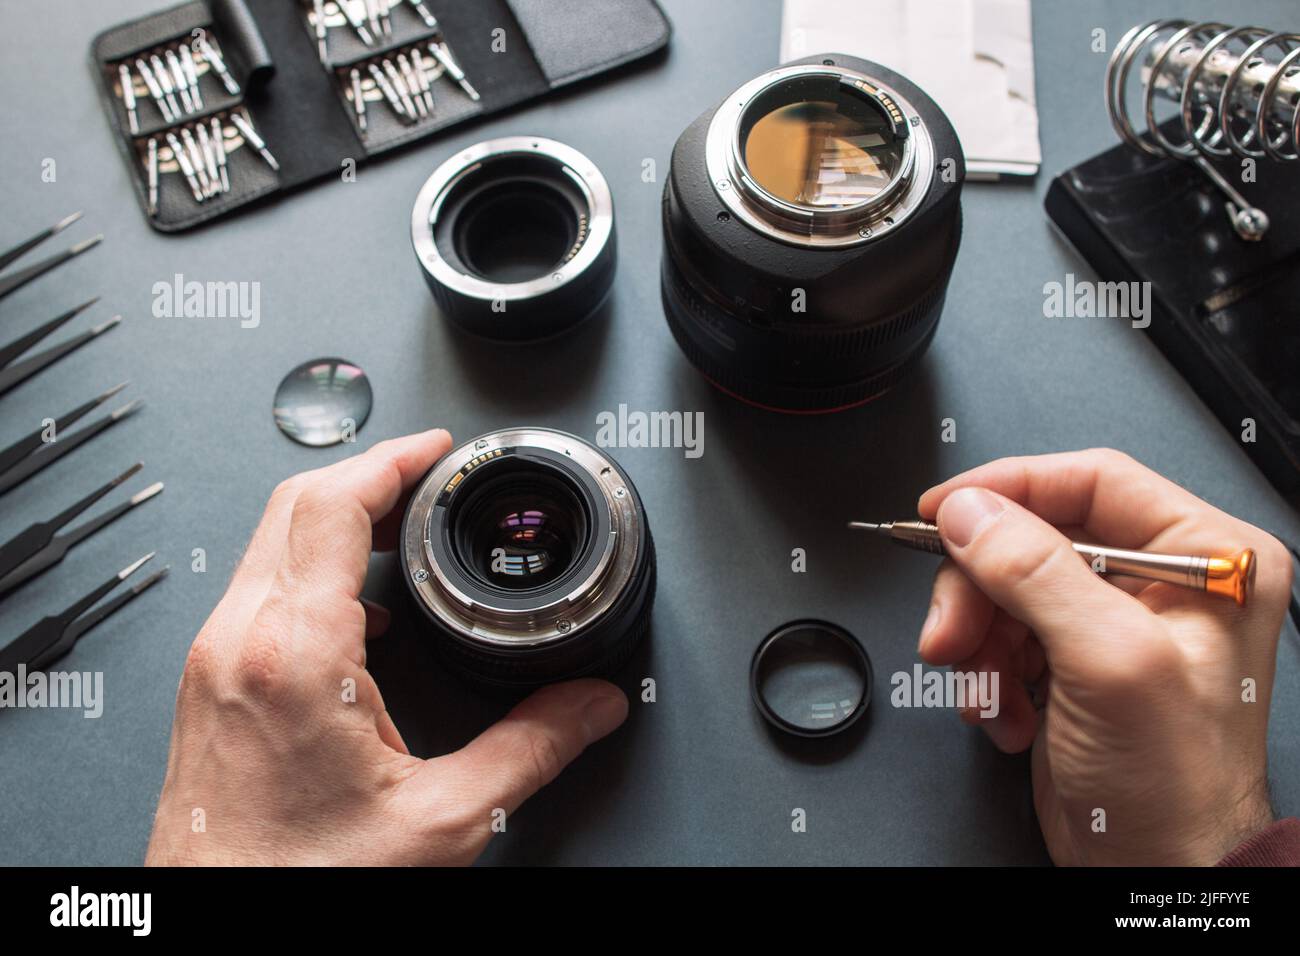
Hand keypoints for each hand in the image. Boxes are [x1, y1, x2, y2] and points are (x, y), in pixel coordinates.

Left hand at [145, 429, 628, 864]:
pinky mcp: (207, 686)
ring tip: (401, 533)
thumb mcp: (440, 817)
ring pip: (269, 543)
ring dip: (335, 520)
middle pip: (295, 504)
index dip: (394, 460)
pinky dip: (310, 568)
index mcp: (295, 652)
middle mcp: (238, 642)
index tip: (436, 451)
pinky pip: (257, 590)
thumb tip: (591, 707)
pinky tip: (359, 612)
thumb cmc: (298, 886)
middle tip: (428, 480)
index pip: (334, 503)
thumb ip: (530, 749)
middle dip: (370, 478)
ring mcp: (212, 662)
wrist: (215, 934)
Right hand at [917, 449, 1291, 865]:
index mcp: (1205, 556)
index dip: (1008, 488)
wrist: (1159, 873)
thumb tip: (970, 511)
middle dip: (979, 589)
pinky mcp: (1072, 661)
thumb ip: (1037, 573)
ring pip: (1005, 587)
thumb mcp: (1109, 663)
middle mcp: (1161, 580)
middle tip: (951, 632)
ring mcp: (1112, 622)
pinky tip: (1008, 714)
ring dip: (978, 641)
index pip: (1090, 479)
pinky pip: (1001, 634)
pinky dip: (987, 675)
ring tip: (985, 690)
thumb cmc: (1178, 787)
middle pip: (1032, 537)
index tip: (942, 510)